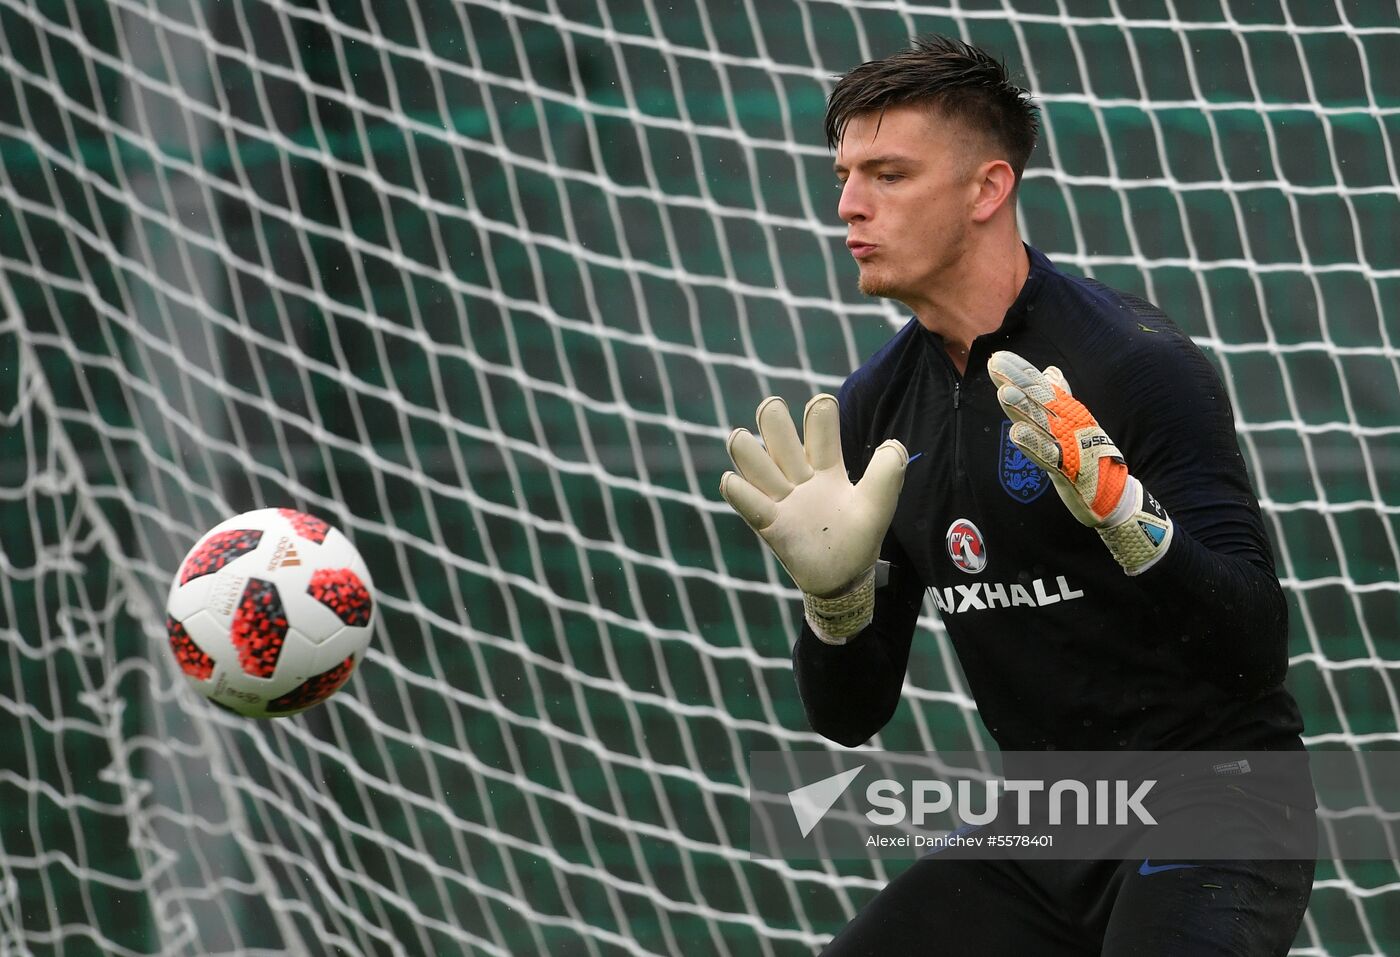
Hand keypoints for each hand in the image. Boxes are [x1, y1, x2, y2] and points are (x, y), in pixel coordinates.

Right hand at [720, 394, 906, 641]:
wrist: (843, 580)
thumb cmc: (859, 539)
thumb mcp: (879, 505)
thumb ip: (887, 474)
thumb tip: (892, 444)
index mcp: (827, 465)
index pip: (818, 425)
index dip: (818, 411)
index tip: (823, 407)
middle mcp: (799, 474)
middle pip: (776, 431)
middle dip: (771, 416)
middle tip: (772, 411)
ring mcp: (780, 497)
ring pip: (751, 458)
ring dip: (745, 447)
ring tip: (743, 441)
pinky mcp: (768, 523)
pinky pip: (743, 498)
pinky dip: (736, 488)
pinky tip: (736, 483)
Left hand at [988, 351, 1172, 574]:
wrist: (1112, 494)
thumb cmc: (1089, 456)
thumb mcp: (1073, 423)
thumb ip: (1059, 396)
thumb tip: (1050, 371)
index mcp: (1067, 413)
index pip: (1040, 388)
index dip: (1021, 372)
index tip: (999, 358)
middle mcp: (1068, 424)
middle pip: (1039, 400)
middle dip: (1017, 382)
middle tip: (995, 365)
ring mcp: (1069, 446)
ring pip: (1042, 424)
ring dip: (1023, 409)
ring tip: (1004, 393)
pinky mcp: (1068, 469)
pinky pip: (1048, 456)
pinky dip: (1033, 445)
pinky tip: (1016, 433)